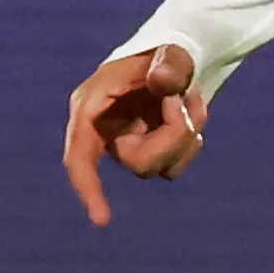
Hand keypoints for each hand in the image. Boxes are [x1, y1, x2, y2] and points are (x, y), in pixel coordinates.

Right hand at [64, 44, 206, 226]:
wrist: (178, 59)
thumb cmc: (165, 55)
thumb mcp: (171, 52)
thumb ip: (169, 65)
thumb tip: (162, 85)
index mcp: (91, 105)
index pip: (80, 155)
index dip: (87, 187)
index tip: (102, 219)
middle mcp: (103, 130)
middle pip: (139, 162)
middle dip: (174, 134)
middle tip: (188, 99)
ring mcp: (126, 144)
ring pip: (162, 167)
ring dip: (188, 134)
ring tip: (192, 98)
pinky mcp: (146, 152)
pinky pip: (174, 166)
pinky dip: (192, 140)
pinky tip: (193, 113)